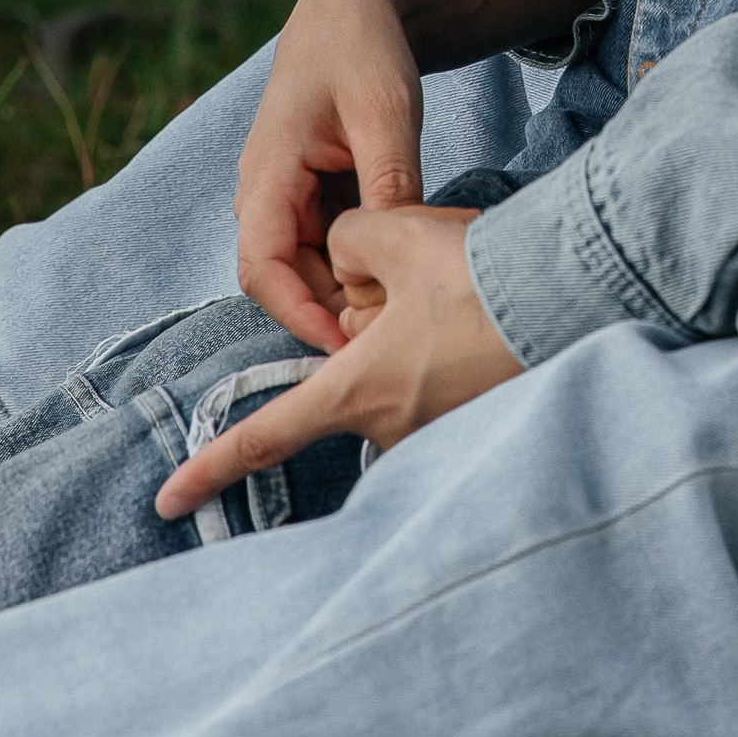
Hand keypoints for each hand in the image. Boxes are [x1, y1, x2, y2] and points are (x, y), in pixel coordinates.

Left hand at [156, 206, 519, 521]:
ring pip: (403, 375)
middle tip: (426, 285)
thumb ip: (345, 239)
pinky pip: (446, 384)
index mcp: (355, 388)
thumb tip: (347, 257)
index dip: (210, 467)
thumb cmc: (477, 272)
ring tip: (470, 295)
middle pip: (352, 378)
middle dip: (373, 328)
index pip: (266, 435)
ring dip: (421, 336)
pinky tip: (491, 316)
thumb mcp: (392, 234)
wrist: (572, 294)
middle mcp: (391, 424)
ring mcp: (439, 430)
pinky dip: (457, 350)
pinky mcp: (481, 420)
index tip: (165, 502)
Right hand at [235, 0, 427, 350]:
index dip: (299, 316)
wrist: (358, 0)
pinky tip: (407, 266)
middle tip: (397, 334)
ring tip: (409, 302)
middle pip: (289, 280)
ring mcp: (292, 195)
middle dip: (334, 311)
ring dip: (351, 288)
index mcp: (267, 175)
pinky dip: (363, 260)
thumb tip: (397, 254)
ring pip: (314, 267)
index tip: (345, 348)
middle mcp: (268, 193)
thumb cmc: (362, 46)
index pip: (263, 269)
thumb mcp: (385, 111)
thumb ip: (388, 180)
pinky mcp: (319, 192)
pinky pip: (333, 244)